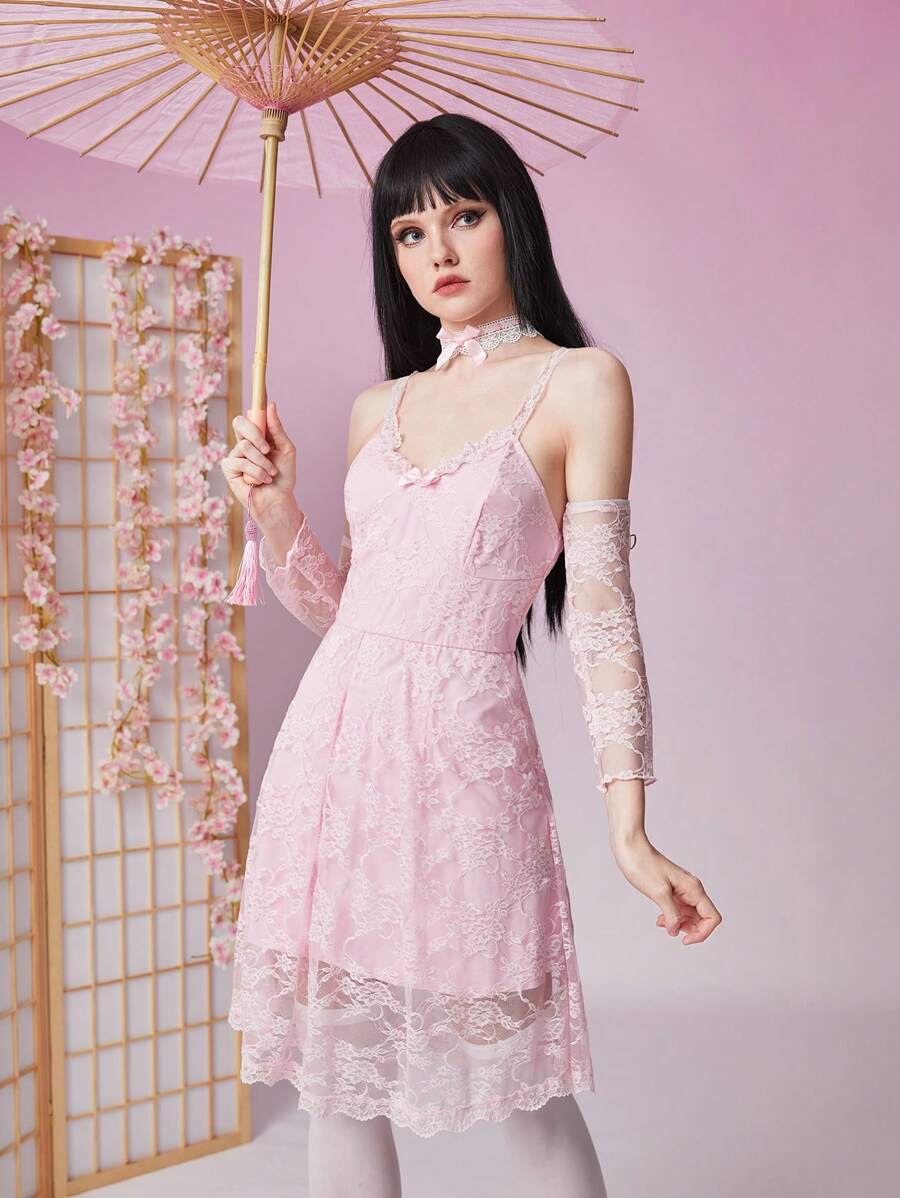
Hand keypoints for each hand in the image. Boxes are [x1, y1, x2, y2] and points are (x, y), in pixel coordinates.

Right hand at [221, 389, 296, 515]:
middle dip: (255, 433)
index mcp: (259, 434)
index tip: (258, 373)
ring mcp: (235, 453)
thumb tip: (271, 404)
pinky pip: (240, 461)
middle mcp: (245, 441)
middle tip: (267, 448)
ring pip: (245, 446)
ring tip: (269, 474)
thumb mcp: (286, 450)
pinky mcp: (229, 468)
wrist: (279, 500)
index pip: (253, 412)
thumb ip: (277, 429)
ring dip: (262, 463)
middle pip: (240, 422)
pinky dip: (255, 472)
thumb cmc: (284, 476)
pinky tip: (260, 481)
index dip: (254, 395)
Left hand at [612, 837, 721, 944]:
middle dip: (690, 929)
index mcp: (693, 889)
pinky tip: (659, 919)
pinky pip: (679, 909)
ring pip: (691, 915)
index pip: (712, 917)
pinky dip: (672, 917)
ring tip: (662, 923)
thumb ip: (671, 913)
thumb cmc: (643, 865)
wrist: (630, 849)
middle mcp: (692, 889)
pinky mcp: (672, 890)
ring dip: (679, 924)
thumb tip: (676, 930)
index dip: (702, 932)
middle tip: (671, 930)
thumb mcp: (658, 892)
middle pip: (703, 918)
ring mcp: (682, 889)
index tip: (684, 939)